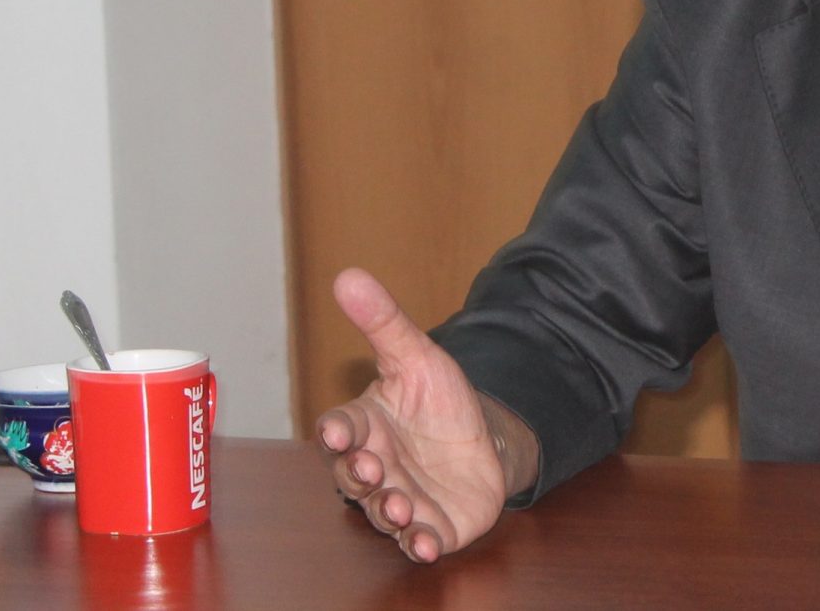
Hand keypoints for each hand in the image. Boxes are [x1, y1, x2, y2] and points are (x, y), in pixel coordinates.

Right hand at [316, 268, 536, 563]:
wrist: (483, 440)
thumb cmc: (437, 400)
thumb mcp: (418, 355)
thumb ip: (384, 322)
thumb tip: (348, 275)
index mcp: (366, 426)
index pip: (342, 429)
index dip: (337, 431)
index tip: (336, 429)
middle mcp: (376, 467)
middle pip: (355, 477)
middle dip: (359, 475)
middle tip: (371, 468)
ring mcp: (402, 499)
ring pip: (384, 511)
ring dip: (390, 510)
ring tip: (402, 504)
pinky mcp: (432, 525)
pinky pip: (419, 540)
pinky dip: (420, 544)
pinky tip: (426, 543)